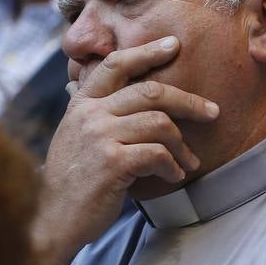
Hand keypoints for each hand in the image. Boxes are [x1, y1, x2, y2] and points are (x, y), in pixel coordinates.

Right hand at [38, 36, 219, 251]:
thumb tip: (101, 82)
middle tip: (212, 112)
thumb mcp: (76, 135)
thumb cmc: (72, 180)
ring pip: (159, 123)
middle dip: (188, 101)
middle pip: (150, 91)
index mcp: (81, 103)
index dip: (147, 51)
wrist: (53, 219)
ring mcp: (100, 137)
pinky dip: (173, 166)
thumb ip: (94, 111)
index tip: (174, 45)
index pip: (116, 64)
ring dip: (182, 145)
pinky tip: (174, 176)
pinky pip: (157, 154)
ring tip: (189, 162)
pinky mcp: (112, 163)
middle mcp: (89, 114)